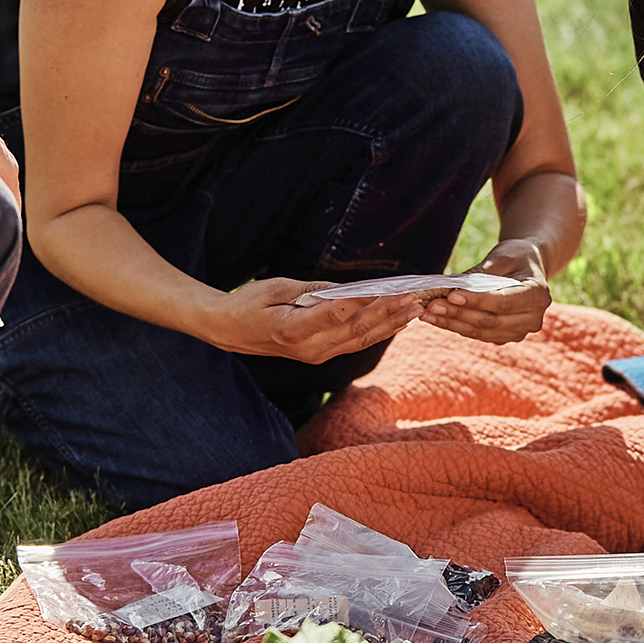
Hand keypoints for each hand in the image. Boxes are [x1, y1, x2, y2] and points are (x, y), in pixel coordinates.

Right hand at [208, 278, 427, 363]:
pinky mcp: (320, 355)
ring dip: (389, 325)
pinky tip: (395, 322)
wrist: (229, 331)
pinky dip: (377, 333)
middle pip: (356, 331)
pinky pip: (353, 344)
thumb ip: (312, 289)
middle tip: (414, 299)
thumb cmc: (249, 303)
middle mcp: (308, 348)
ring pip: (360, 341)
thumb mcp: (276, 287)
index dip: (364, 302)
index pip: (335, 314)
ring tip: (414, 310)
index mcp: (292, 329)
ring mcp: (315, 355)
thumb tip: (347, 289)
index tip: (387, 290)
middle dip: (388, 314)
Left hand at [421, 239, 551, 344]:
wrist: (527, 265)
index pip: (504, 302)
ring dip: (452, 323)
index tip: (451, 295)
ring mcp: (519, 331)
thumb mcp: (501, 256)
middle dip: (458, 313)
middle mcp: (533, 319)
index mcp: (538, 295)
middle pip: (490, 321)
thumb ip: (479, 274)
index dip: (477, 301)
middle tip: (431, 305)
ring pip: (481, 331)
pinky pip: (477, 333)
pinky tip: (435, 318)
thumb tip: (449, 288)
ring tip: (427, 313)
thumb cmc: (515, 256)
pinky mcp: (504, 336)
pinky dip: (456, 325)